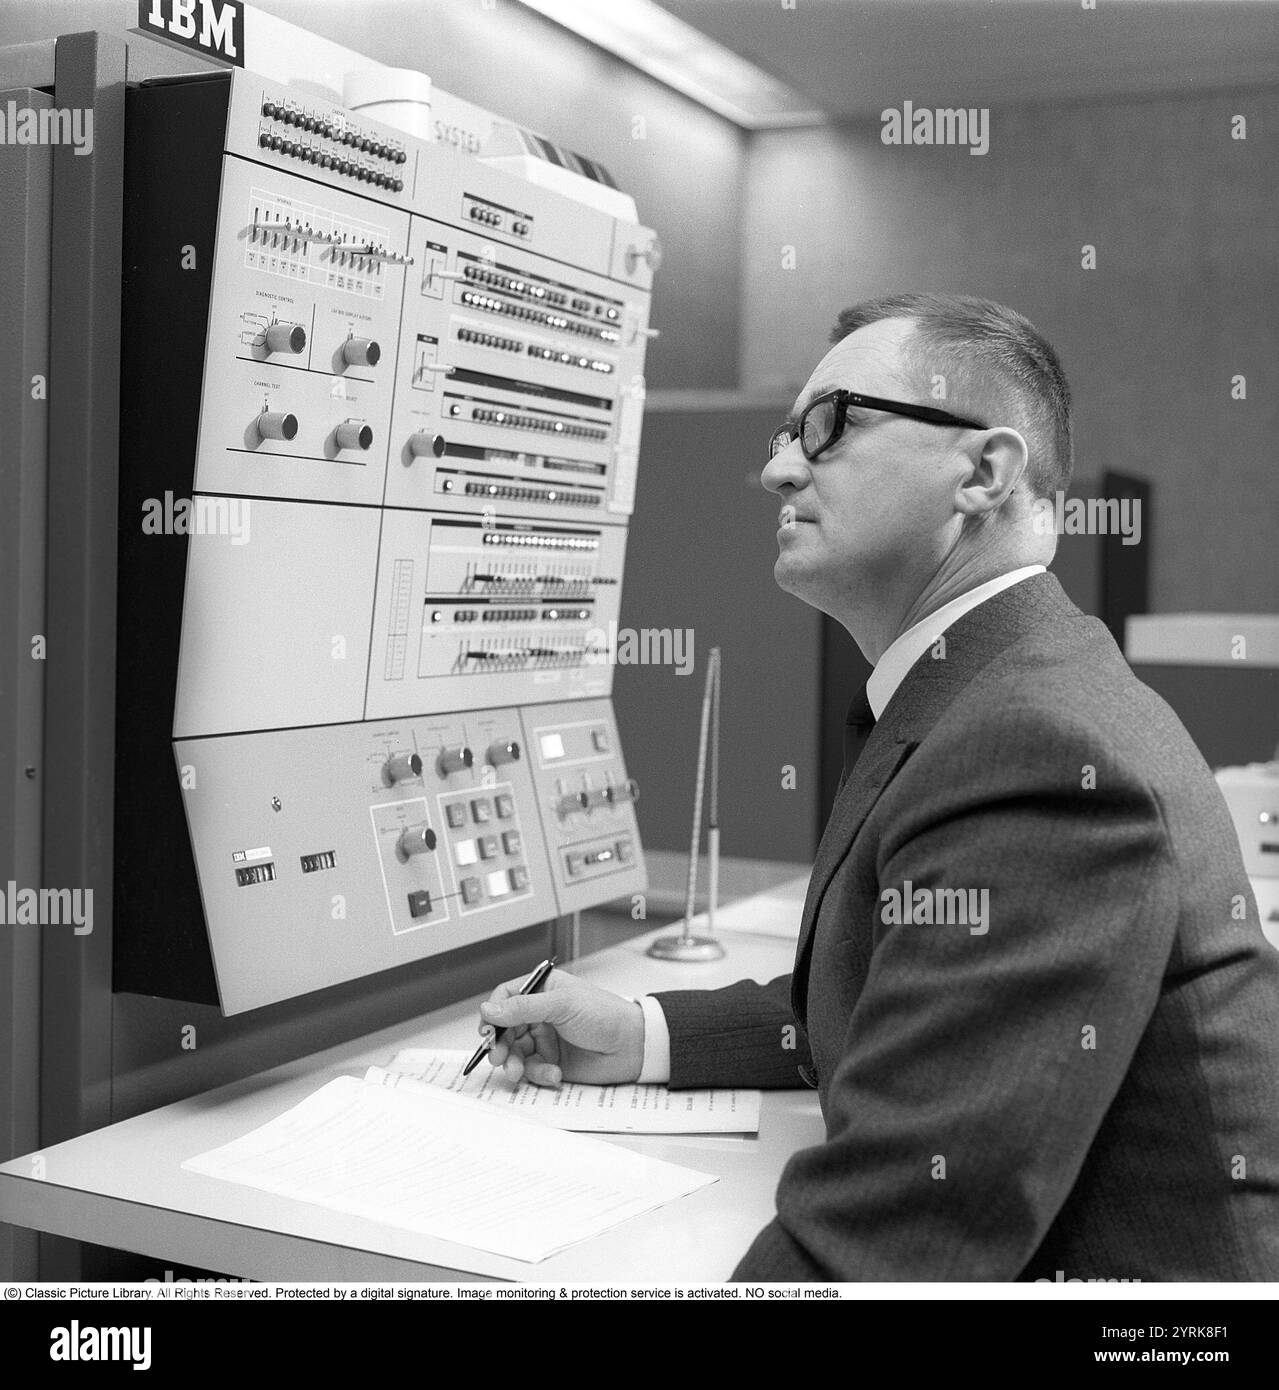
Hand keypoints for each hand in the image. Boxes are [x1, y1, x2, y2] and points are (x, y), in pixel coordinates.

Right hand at [477, 968, 644, 1087]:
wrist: (633, 1046)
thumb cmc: (605, 1015)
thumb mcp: (562, 1005)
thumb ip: (523, 1007)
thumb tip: (489, 1010)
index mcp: (543, 990)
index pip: (506, 997)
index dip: (493, 1014)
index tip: (487, 1030)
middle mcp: (541, 1014)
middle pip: (505, 1029)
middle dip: (499, 1045)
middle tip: (498, 1057)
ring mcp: (546, 1039)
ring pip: (515, 1053)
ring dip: (513, 1064)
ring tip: (518, 1073)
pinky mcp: (552, 1062)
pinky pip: (532, 1071)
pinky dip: (538, 1075)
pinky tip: (554, 1074)